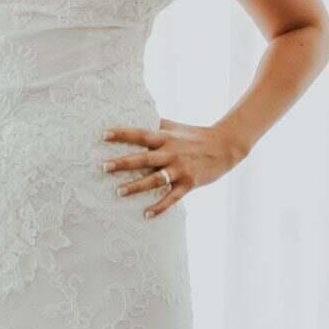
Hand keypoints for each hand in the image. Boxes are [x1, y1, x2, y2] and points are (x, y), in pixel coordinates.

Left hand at [102, 119, 251, 217]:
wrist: (225, 146)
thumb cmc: (195, 135)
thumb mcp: (175, 127)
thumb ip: (156, 124)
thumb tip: (136, 113)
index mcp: (166, 137)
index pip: (141, 134)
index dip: (122, 134)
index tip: (103, 135)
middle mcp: (171, 153)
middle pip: (144, 158)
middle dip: (123, 163)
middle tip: (103, 167)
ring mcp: (180, 169)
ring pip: (156, 179)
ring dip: (137, 186)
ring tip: (118, 192)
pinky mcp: (189, 184)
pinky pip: (172, 198)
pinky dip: (160, 207)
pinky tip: (146, 214)